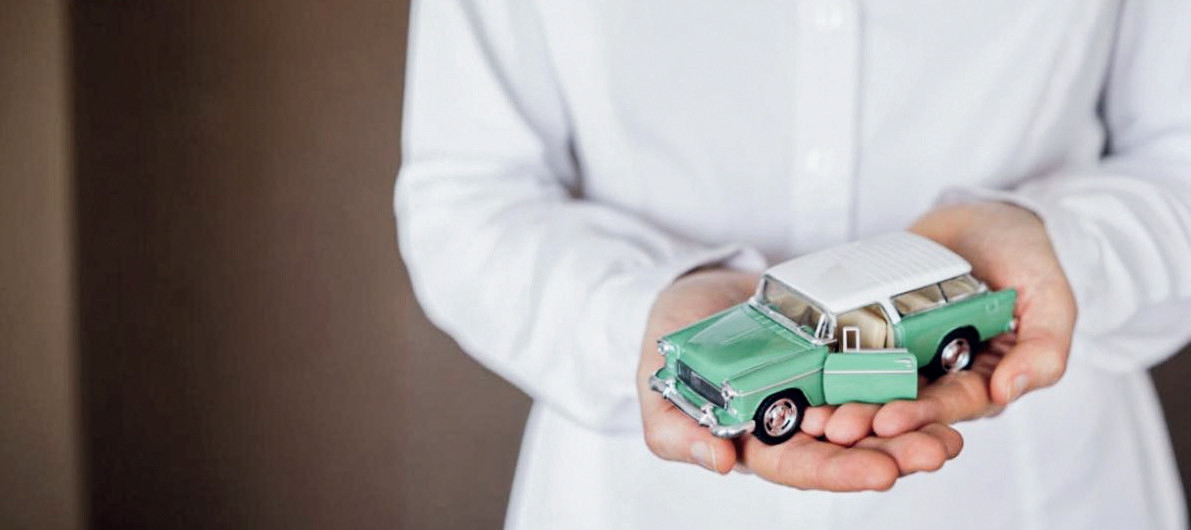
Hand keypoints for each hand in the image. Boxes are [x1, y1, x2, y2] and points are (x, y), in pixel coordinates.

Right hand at [636, 268, 963, 490]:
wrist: (690, 291)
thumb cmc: (666, 344)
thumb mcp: (658, 392)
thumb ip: (677, 433)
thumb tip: (720, 464)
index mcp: (757, 441)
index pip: (802, 466)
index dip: (841, 471)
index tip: (882, 471)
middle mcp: (796, 420)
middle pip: (850, 446)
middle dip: (897, 452)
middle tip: (940, 450)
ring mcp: (820, 386)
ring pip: (873, 414)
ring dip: (914, 425)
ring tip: (954, 430)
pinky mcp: (837, 353)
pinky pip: (876, 369)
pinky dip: (908, 381)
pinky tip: (942, 384)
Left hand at [810, 201, 1077, 444]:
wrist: (986, 218)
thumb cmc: (1026, 259)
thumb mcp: (1050, 298)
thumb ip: (1043, 348)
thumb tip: (1011, 390)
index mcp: (985, 378)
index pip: (952, 404)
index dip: (920, 416)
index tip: (887, 423)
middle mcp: (943, 373)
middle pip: (906, 404)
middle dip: (870, 419)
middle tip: (835, 428)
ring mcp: (909, 353)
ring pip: (875, 386)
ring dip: (846, 404)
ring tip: (814, 416)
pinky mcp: (879, 329)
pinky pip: (853, 351)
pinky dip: (831, 368)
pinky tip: (805, 379)